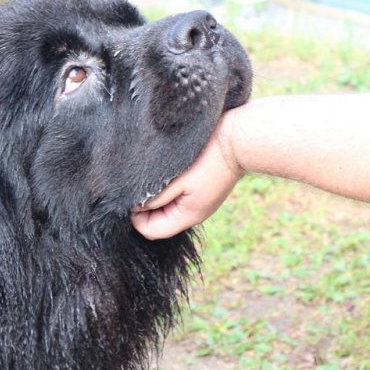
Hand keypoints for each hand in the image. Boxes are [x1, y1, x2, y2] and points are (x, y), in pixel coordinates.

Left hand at [130, 107, 244, 239]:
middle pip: (157, 222)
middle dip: (144, 207)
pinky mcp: (202, 190)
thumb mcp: (176, 180)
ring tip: (151, 177)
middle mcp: (193, 214)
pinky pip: (177, 198)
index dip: (135, 216)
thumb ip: (154, 197)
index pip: (150, 231)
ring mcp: (199, 203)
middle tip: (138, 184)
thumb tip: (133, 207)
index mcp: (188, 216)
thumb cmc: (208, 158)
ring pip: (166, 209)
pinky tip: (166, 174)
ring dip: (155, 197)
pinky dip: (167, 189)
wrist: (239, 139)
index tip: (130, 195)